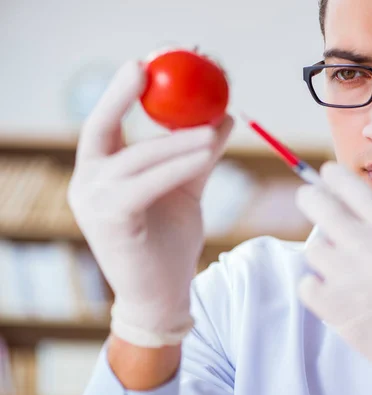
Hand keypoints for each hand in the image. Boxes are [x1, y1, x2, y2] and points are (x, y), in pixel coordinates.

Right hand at [68, 61, 233, 347]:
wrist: (163, 293)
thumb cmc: (169, 241)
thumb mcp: (186, 188)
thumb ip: (199, 154)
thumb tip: (225, 117)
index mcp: (101, 174)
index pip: (103, 125)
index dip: (118, 93)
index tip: (142, 66)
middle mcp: (88, 185)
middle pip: (99, 129)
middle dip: (119, 96)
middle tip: (146, 68)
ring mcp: (93, 204)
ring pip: (134, 157)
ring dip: (175, 139)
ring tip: (211, 126)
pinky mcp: (111, 222)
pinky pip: (147, 183)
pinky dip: (177, 165)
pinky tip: (205, 151)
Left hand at [295, 162, 371, 394]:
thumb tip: (367, 242)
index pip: (356, 190)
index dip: (335, 176)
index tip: (325, 172)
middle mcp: (370, 252)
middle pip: (321, 208)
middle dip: (311, 197)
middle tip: (308, 197)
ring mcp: (351, 283)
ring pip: (313, 249)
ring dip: (321, 249)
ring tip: (335, 259)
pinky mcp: (340, 315)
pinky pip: (308, 287)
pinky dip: (315, 285)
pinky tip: (331, 290)